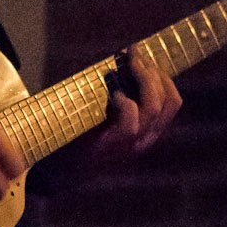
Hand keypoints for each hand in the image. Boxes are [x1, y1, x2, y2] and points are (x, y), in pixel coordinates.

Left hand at [30, 46, 181, 194]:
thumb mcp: (103, 115)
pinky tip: (112, 91)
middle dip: (153, 71)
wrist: (55, 173)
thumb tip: (119, 63)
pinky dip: (124, 101)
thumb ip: (116, 96)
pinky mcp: (113, 147)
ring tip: (126, 63)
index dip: (161, 75)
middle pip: (169, 101)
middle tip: (133, 54)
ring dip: (142, 79)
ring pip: (155, 108)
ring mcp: (131, 146)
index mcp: (147, 132)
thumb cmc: (74, 137)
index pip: (172, 101)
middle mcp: (145, 140)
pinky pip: (131, 122)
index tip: (142, 56)